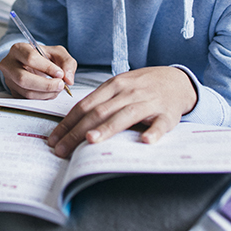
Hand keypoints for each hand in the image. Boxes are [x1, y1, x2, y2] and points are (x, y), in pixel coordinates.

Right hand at [0, 42, 76, 99]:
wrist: (33, 65)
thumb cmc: (44, 57)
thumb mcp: (57, 53)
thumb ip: (67, 62)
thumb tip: (68, 79)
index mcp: (18, 49)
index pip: (30, 58)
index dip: (47, 67)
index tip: (60, 73)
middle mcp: (9, 64)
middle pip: (23, 78)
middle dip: (46, 84)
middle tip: (61, 85)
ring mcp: (9, 80)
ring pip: (26, 92)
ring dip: (46, 93)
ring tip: (58, 88)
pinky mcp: (13, 92)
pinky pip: (28, 99)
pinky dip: (43, 97)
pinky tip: (51, 92)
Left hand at [47, 66, 197, 157]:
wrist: (176, 80)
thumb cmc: (143, 86)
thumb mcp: (120, 87)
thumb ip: (100, 101)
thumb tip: (73, 124)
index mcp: (114, 86)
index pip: (85, 105)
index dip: (68, 123)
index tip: (54, 139)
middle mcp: (129, 92)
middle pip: (99, 112)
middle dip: (77, 132)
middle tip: (61, 150)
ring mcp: (148, 102)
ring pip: (125, 115)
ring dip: (107, 129)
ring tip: (91, 141)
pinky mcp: (167, 114)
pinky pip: (160, 124)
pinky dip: (153, 132)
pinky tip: (146, 141)